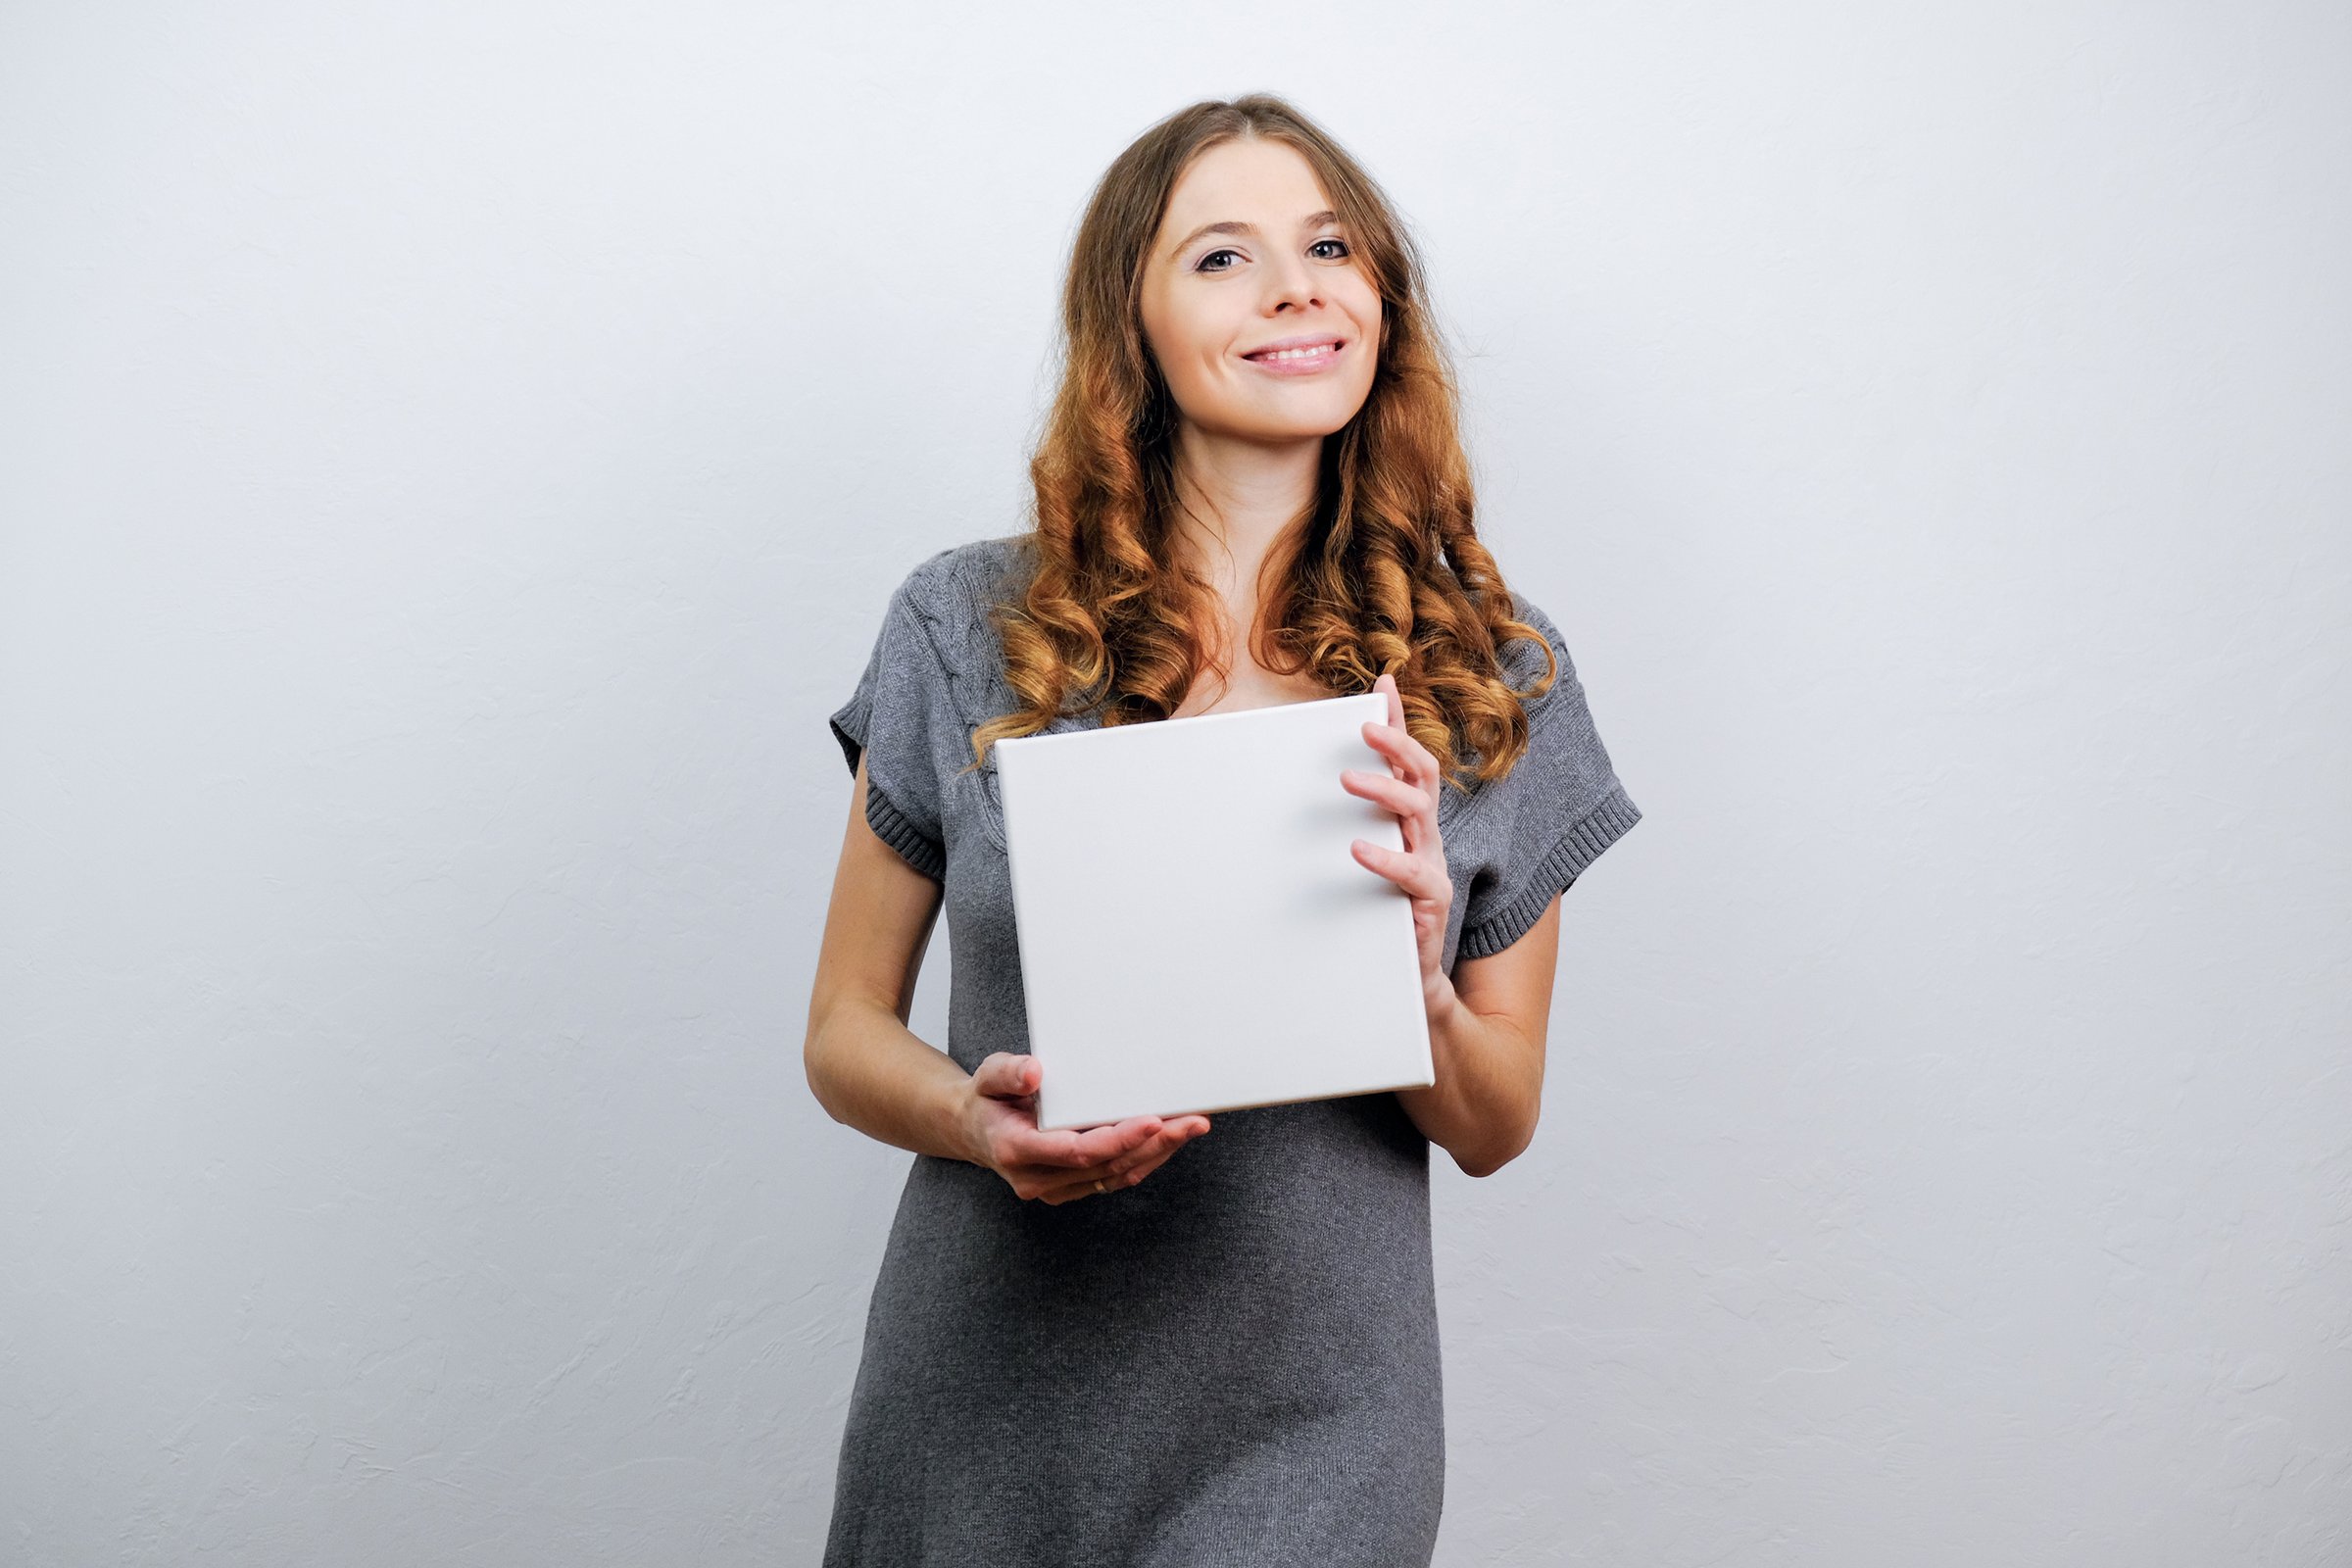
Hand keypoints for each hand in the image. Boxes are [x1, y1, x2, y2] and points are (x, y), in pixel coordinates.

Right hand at [961, 1052, 1211, 1203]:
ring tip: (1192, 1127)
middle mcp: (1038, 1178)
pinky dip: (1146, 1159)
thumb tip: (1035, 1072)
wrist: (975, 1131)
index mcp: (1017, 1150)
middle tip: (1192, 1121)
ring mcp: (1056, 1187)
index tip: (1153, 1121)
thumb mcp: (988, 1076)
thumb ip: (1009, 1073)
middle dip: (1154, 1143)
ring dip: (1158, 1153)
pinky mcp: (1072, 1187)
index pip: (1078, 1150)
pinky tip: (1171, 1140)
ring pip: (1117, 1175)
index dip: (1119, 1138)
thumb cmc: (988, 1099)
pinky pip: (1115, 1177)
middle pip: (1107, 1165)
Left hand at [1344, 672, 1458, 1018]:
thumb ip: (1345, 830)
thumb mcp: (1361, 865)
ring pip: (1419, 815)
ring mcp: (1432, 869)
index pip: (1409, 760)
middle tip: (1365, 727)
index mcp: (1410, 823)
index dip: (1399, 721)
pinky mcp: (1431, 906)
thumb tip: (1299, 793)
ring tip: (1349, 778)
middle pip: (1422, 775)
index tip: (1383, 685)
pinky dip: (1386, 860)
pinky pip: (1414, 875)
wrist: (1412, 986)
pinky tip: (1359, 849)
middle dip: (1397, 743)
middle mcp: (1425, 839)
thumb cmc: (1379, 918)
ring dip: (1384, 790)